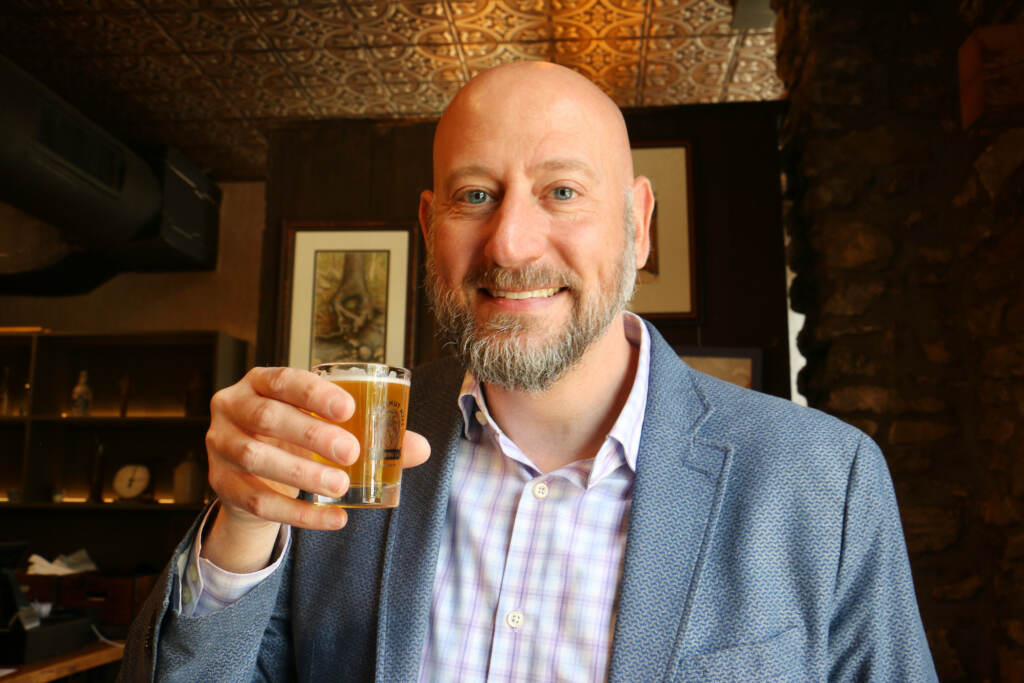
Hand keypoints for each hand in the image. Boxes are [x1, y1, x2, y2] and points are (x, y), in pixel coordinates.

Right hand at [204, 366, 429, 535]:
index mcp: (259, 382)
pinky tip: (334, 518)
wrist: (253, 474)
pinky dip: (299, 513)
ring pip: (256, 459)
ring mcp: (219, 446)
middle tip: (352, 452)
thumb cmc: (295, 436)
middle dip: (311, 435)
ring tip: (343, 485)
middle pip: (266, 418)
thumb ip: (370, 432)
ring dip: (303, 473)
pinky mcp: (221, 484)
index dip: (314, 392)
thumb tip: (420, 448)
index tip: (348, 408)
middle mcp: (232, 407)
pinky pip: (258, 501)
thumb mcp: (324, 426)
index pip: (283, 380)